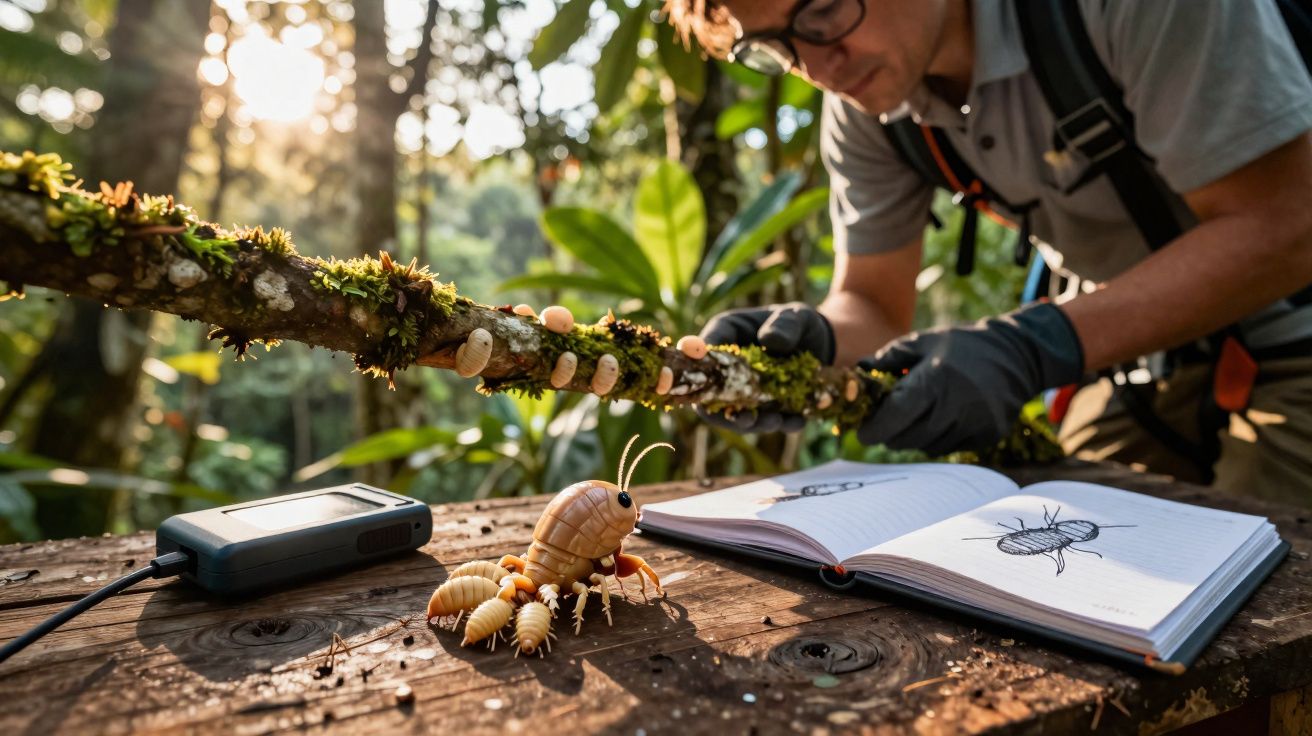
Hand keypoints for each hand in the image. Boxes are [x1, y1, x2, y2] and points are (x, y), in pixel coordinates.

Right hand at [693, 302, 834, 432]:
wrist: (820, 344)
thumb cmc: (799, 323)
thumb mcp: (797, 317)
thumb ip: (785, 325)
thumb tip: (769, 341)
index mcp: (727, 333)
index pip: (703, 350)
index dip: (699, 367)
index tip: (710, 381)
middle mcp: (727, 365)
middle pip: (710, 393)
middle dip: (725, 412)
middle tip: (748, 418)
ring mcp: (742, 389)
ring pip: (734, 414)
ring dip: (753, 423)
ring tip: (777, 422)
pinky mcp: (762, 406)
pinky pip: (764, 420)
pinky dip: (780, 424)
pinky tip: (797, 421)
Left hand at [856, 303, 1084, 453]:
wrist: (1016, 355)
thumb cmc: (961, 345)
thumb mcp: (922, 342)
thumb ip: (888, 358)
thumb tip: (856, 371)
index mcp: (936, 379)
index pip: (895, 416)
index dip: (874, 429)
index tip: (862, 432)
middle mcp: (956, 406)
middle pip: (907, 438)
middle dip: (890, 435)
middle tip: (883, 425)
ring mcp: (975, 424)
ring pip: (927, 446)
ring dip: (913, 437)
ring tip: (915, 417)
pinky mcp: (988, 435)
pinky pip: (949, 447)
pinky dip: (937, 438)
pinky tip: (940, 419)